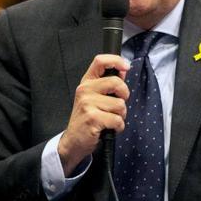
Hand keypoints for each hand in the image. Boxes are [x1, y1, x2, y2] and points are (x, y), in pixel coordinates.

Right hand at [58, 54, 129, 175]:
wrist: (74, 141)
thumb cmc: (87, 118)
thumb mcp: (93, 97)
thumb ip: (108, 83)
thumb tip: (123, 70)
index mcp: (86, 82)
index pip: (100, 61)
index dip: (116, 60)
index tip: (126, 66)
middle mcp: (85, 90)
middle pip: (116, 82)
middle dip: (124, 96)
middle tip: (118, 105)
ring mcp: (87, 104)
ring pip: (120, 104)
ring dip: (120, 115)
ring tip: (110, 119)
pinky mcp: (92, 118)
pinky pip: (117, 120)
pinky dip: (118, 126)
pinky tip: (109, 128)